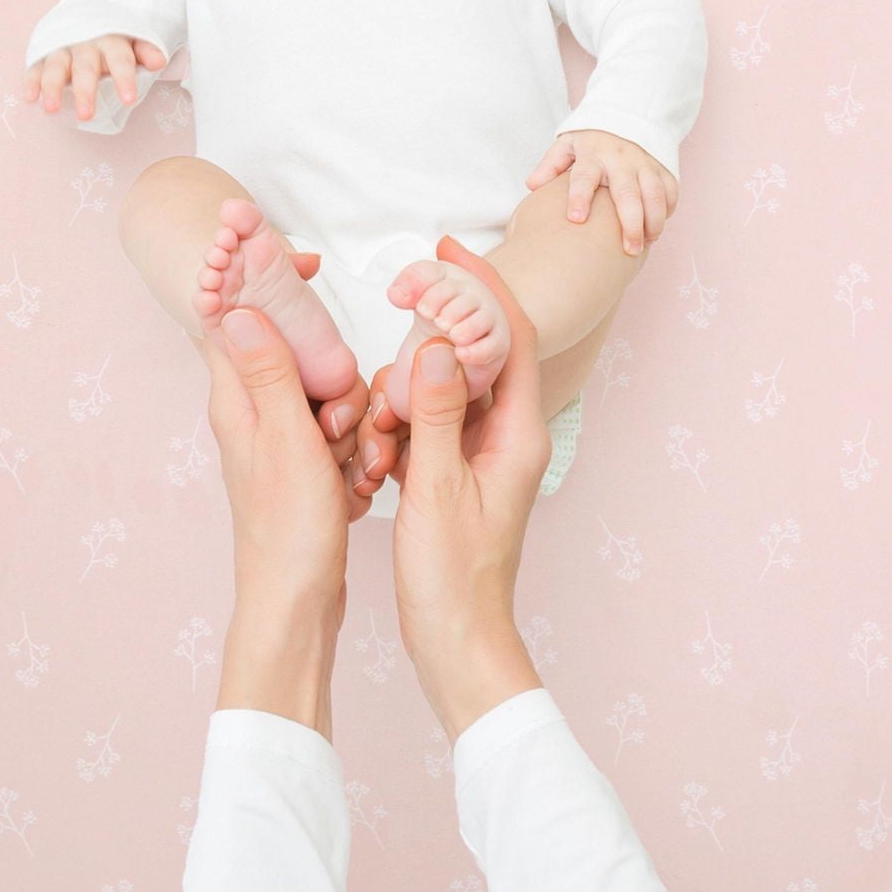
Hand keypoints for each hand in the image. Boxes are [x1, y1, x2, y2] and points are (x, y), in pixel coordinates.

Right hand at [22, 34, 167, 119]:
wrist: (87, 16)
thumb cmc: (114, 41)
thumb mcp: (133, 42)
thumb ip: (145, 51)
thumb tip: (158, 61)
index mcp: (111, 41)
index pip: (120, 59)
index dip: (124, 78)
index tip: (128, 100)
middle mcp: (85, 43)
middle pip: (85, 67)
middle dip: (84, 90)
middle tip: (86, 116)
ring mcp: (63, 48)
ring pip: (56, 66)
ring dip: (52, 86)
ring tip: (51, 109)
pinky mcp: (44, 54)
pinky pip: (36, 67)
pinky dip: (32, 81)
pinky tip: (30, 97)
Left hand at [205, 305, 376, 631]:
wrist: (297, 602)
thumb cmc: (289, 529)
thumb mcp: (286, 439)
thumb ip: (268, 370)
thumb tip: (238, 305)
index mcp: (236, 400)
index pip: (236, 316)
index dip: (263, 283)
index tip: (302, 266)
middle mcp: (251, 413)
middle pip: (293, 354)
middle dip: (329, 376)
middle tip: (336, 421)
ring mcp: (278, 440)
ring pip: (322, 394)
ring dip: (346, 419)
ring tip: (345, 461)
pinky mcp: (302, 465)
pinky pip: (334, 431)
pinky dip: (350, 448)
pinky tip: (353, 482)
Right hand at [364, 235, 547, 738]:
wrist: (459, 643)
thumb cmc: (453, 578)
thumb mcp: (436, 489)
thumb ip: (435, 414)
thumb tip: (436, 344)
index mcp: (517, 432)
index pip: (510, 335)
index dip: (483, 285)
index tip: (447, 248)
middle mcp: (508, 434)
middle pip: (479, 352)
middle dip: (437, 326)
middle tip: (398, 297)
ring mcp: (484, 453)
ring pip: (446, 387)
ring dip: (407, 387)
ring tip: (376, 416)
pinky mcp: (458, 471)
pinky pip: (430, 422)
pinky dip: (401, 420)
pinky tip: (373, 440)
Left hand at [524, 129, 677, 256]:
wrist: (625, 116)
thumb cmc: (590, 140)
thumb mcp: (566, 144)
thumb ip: (550, 165)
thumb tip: (532, 185)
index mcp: (592, 154)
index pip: (584, 177)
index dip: (580, 197)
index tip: (577, 219)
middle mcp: (621, 159)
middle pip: (628, 194)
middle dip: (630, 223)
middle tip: (629, 250)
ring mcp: (645, 162)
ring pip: (655, 194)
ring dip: (653, 221)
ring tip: (647, 243)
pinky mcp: (663, 166)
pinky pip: (671, 190)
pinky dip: (668, 210)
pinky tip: (657, 227)